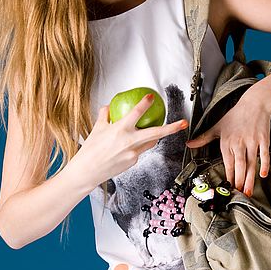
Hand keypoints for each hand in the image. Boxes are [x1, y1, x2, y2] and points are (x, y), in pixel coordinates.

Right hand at [72, 94, 188, 189]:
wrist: (87, 172)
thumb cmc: (90, 151)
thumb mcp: (96, 129)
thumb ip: (104, 116)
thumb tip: (108, 107)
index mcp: (120, 130)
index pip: (136, 113)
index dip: (145, 103)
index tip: (151, 97)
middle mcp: (129, 142)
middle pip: (156, 132)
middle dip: (172, 128)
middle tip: (183, 123)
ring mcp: (133, 154)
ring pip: (150, 142)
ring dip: (155, 136)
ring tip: (159, 131)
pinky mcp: (133, 162)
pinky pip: (140, 151)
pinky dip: (138, 146)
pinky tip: (130, 147)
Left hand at [185, 98, 270, 195]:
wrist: (254, 104)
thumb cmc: (236, 115)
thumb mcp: (217, 127)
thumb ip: (203, 138)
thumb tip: (189, 144)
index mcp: (227, 142)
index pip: (227, 163)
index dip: (229, 176)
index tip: (228, 187)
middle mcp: (239, 143)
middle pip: (239, 165)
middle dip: (239, 181)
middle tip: (239, 194)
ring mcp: (252, 141)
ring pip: (250, 163)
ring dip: (250, 178)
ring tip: (248, 191)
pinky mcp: (263, 140)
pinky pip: (264, 154)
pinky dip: (264, 164)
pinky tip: (263, 175)